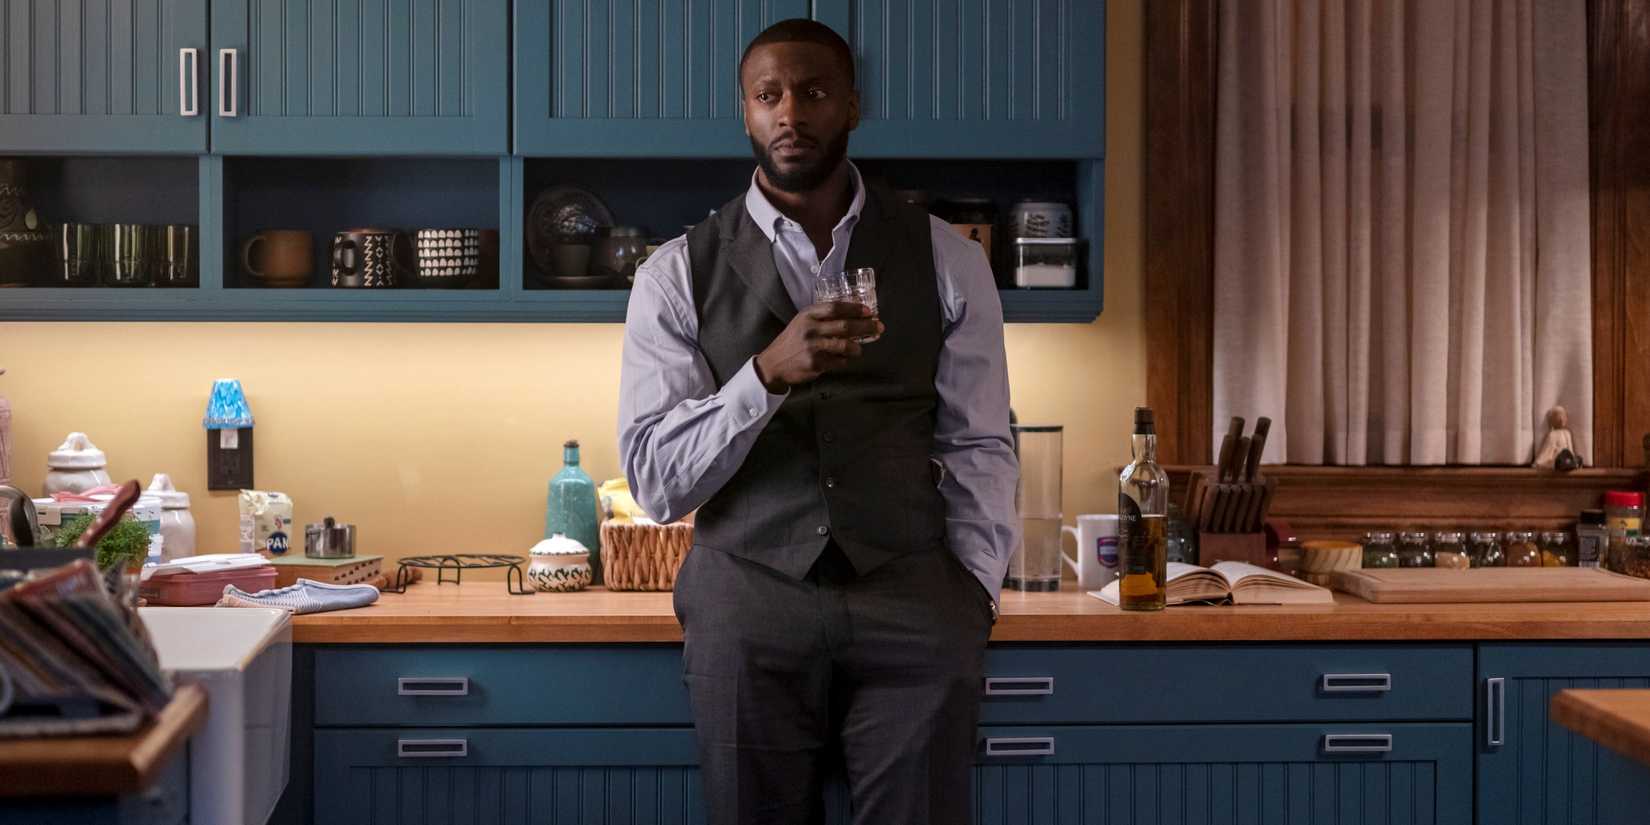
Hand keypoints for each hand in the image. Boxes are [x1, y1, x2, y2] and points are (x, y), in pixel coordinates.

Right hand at [753, 302, 883, 392]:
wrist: (773, 363)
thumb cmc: (792, 340)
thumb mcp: (802, 321)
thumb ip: (822, 316)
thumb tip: (853, 314)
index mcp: (808, 315)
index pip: (835, 307)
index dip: (854, 309)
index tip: (868, 311)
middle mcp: (810, 329)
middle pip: (844, 326)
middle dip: (865, 327)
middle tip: (878, 327)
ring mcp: (812, 347)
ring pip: (844, 346)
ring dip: (857, 348)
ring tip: (859, 349)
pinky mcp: (815, 363)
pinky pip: (838, 362)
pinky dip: (845, 361)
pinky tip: (844, 359)